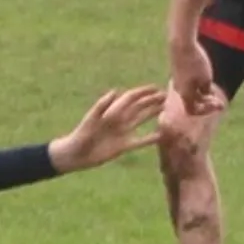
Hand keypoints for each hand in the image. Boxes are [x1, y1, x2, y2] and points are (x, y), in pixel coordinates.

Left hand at [49, 85, 165, 171]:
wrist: (77, 155)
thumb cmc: (81, 135)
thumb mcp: (91, 119)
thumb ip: (102, 106)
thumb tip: (115, 91)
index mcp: (112, 111)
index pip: (131, 99)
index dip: (143, 92)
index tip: (156, 88)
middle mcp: (120, 120)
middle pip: (139, 107)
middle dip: (152, 101)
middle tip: (167, 96)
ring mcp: (123, 132)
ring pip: (142, 120)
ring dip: (153, 114)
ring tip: (166, 109)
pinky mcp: (124, 146)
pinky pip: (141, 141)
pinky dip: (152, 138)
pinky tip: (162, 135)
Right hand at [168, 41, 224, 116]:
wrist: (182, 45)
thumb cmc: (195, 63)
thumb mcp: (206, 79)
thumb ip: (207, 91)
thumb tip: (207, 97)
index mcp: (185, 94)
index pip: (192, 111)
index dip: (205, 111)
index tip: (216, 104)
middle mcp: (179, 90)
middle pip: (192, 102)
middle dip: (206, 102)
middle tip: (219, 99)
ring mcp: (177, 81)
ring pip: (190, 92)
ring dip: (202, 93)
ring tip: (213, 87)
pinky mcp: (178, 72)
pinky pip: (188, 84)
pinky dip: (197, 85)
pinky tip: (205, 77)